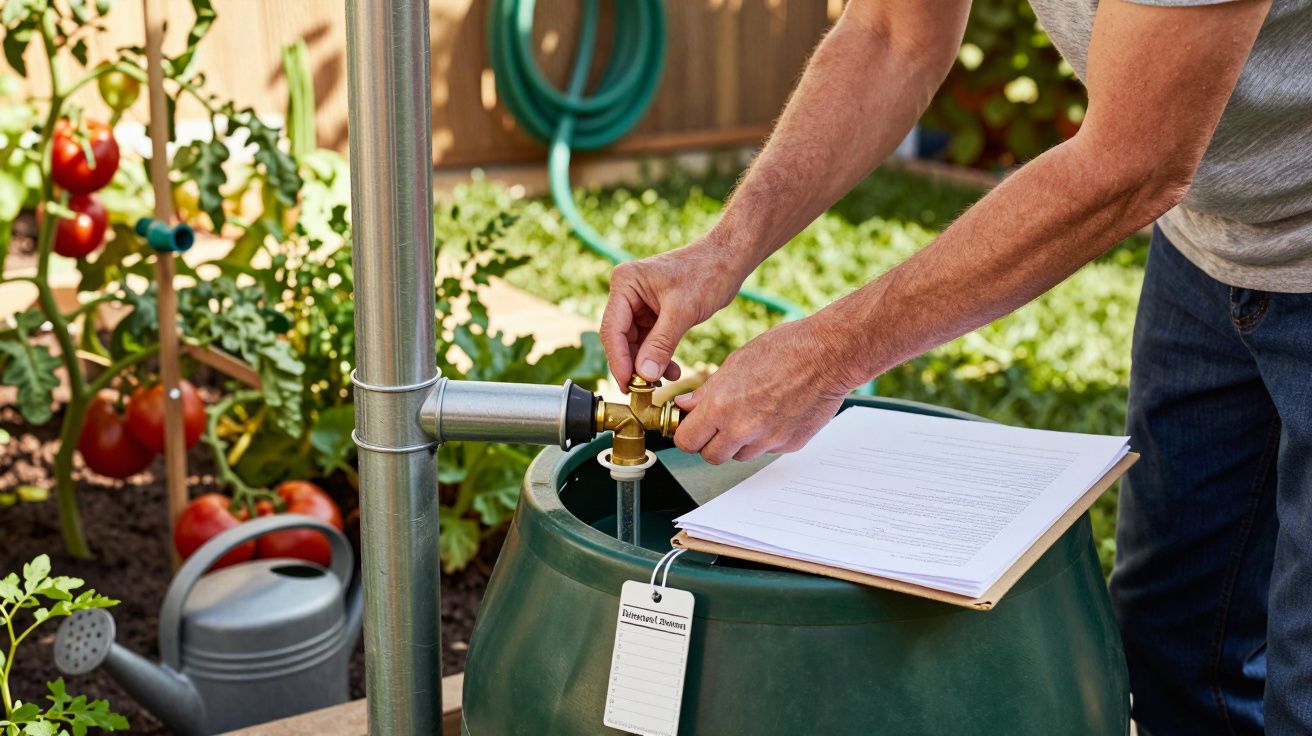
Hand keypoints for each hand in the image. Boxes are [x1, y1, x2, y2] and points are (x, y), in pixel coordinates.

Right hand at [600, 235, 747, 388]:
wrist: (729, 259)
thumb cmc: (708, 273)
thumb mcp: (683, 312)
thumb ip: (661, 344)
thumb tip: (644, 375)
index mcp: (626, 283)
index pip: (612, 329)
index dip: (619, 361)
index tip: (628, 386)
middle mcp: (627, 292)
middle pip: (620, 338)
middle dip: (632, 365)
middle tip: (643, 391)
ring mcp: (640, 302)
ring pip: (635, 343)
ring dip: (647, 364)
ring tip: (662, 382)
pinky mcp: (654, 311)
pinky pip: (650, 340)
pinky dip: (658, 357)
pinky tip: (672, 371)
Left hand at [673, 315, 859, 463]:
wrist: (827, 355)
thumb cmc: (784, 350)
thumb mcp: (735, 363)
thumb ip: (707, 392)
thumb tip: (686, 406)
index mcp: (722, 406)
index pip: (687, 441)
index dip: (688, 434)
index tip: (691, 427)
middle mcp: (742, 429)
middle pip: (711, 456)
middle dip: (711, 443)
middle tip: (718, 425)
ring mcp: (768, 441)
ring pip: (739, 456)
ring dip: (739, 442)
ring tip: (751, 413)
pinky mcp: (789, 445)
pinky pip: (767, 450)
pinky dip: (765, 438)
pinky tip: (775, 413)